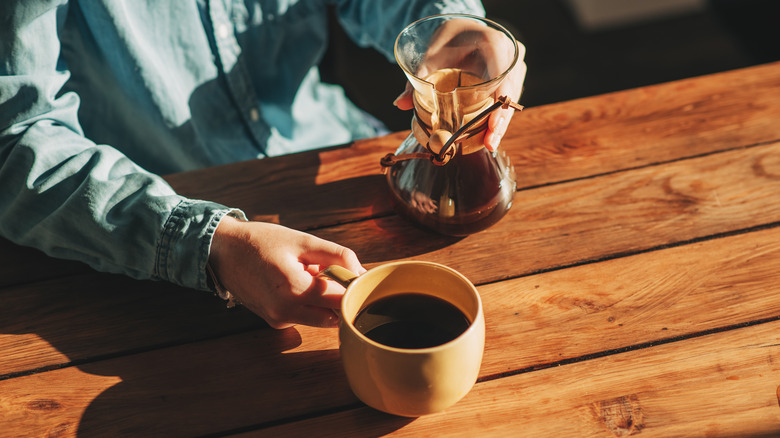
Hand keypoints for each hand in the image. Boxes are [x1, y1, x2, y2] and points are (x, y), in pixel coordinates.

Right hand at [208, 216, 364, 328]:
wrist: (223, 251)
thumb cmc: (262, 242)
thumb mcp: (303, 241)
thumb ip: (337, 256)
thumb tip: (362, 272)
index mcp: (294, 290)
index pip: (342, 300)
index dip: (354, 287)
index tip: (359, 276)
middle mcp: (286, 312)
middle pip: (334, 316)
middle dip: (341, 298)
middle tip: (337, 274)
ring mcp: (279, 320)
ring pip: (321, 318)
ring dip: (324, 301)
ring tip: (310, 275)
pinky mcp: (274, 322)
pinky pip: (304, 317)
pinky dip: (309, 304)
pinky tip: (297, 283)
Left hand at [393, 18, 526, 150]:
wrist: (460, 32)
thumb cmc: (446, 39)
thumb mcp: (430, 55)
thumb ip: (416, 78)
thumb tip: (400, 104)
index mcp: (493, 41)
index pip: (503, 73)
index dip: (500, 100)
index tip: (491, 123)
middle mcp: (510, 53)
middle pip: (510, 91)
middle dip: (500, 120)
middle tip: (489, 143)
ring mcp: (513, 67)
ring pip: (511, 98)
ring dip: (501, 123)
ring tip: (489, 144)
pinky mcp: (511, 79)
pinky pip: (508, 99)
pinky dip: (498, 118)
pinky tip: (489, 136)